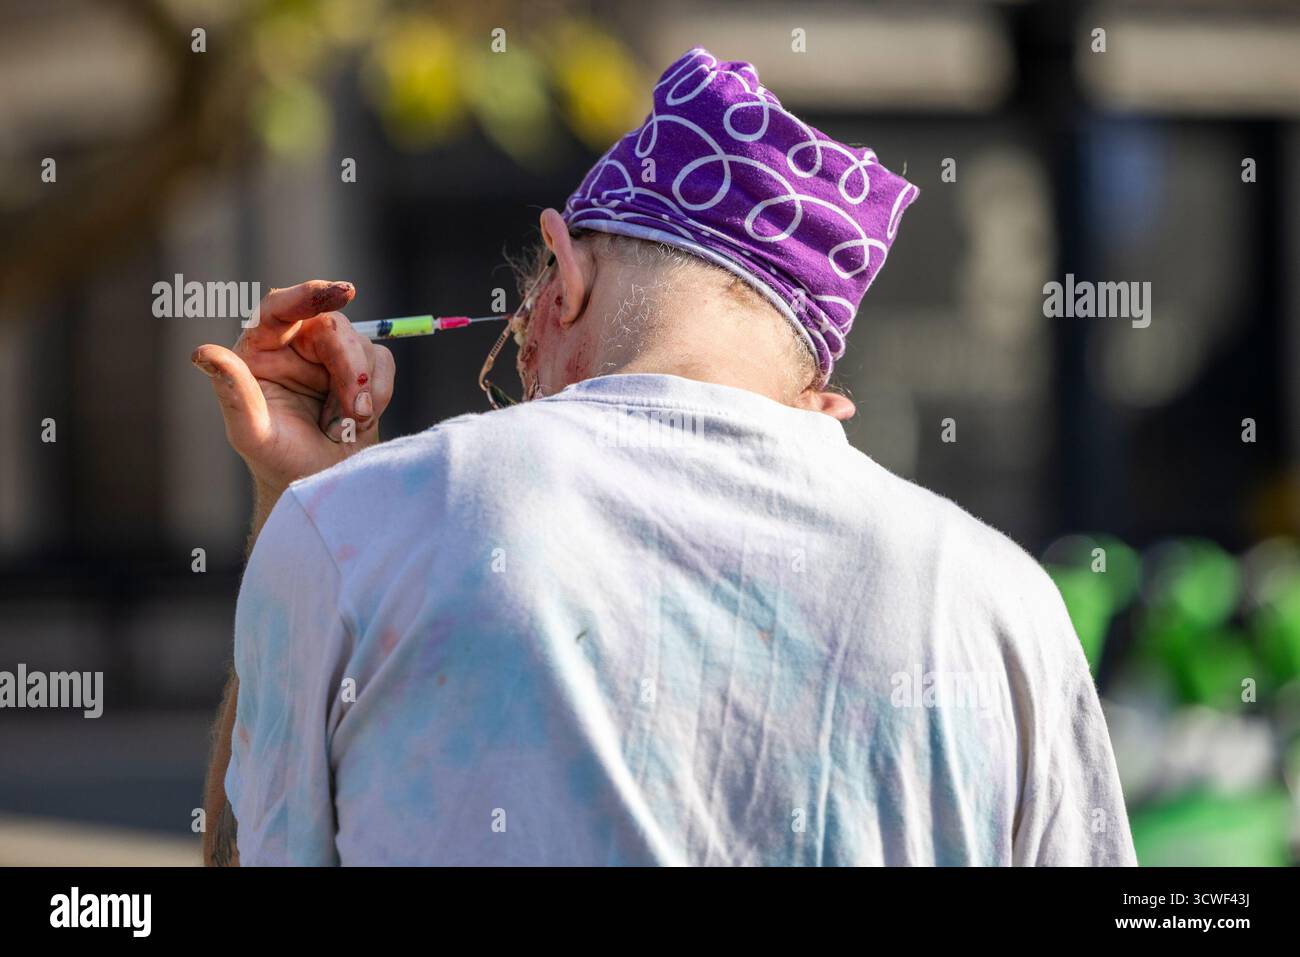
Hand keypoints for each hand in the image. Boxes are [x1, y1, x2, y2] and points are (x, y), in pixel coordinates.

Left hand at [192, 280, 394, 507]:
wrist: (319, 485)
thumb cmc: (277, 461)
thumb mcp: (252, 433)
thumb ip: (233, 392)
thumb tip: (203, 354)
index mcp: (258, 351)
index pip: (279, 309)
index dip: (308, 296)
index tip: (343, 293)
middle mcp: (293, 347)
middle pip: (331, 326)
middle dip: (350, 364)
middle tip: (356, 409)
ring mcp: (329, 358)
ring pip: (362, 345)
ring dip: (364, 387)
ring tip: (349, 426)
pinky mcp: (361, 372)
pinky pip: (382, 362)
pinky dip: (379, 392)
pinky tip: (360, 421)